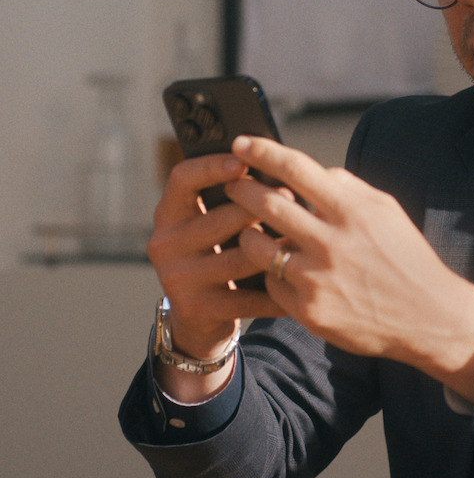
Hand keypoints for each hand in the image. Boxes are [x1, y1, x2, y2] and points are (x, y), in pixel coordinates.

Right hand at [146, 153, 285, 399]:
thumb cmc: (218, 253)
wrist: (199, 316)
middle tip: (292, 196)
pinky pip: (247, 295)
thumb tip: (278, 168)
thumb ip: (234, 198)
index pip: (183, 179)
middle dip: (260, 207)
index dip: (212, 166)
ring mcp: (178, 277)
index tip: (244, 160)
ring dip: (274, 248)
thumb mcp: (214, 222)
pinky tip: (302, 282)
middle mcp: (166, 243)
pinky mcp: (196, 307)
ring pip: (239, 257)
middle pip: (220, 219)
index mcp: (170, 213)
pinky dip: (277, 289)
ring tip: (303, 238)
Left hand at [225, 135, 473, 404]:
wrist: (428, 317)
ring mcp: (317, 279)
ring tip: (251, 230)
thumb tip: (312, 172)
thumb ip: (348, 187)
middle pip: (266, 204)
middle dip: (242, 189)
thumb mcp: (387, 211)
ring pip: (257, 246)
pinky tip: (281, 270)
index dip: (262, 152)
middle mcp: (332, 242)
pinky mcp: (309, 311)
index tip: (241, 144)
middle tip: (232, 185)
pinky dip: (273, 273)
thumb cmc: (407, 257)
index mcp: (352, 211)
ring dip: (248, 233)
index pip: (296, 169)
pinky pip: (272, 283)